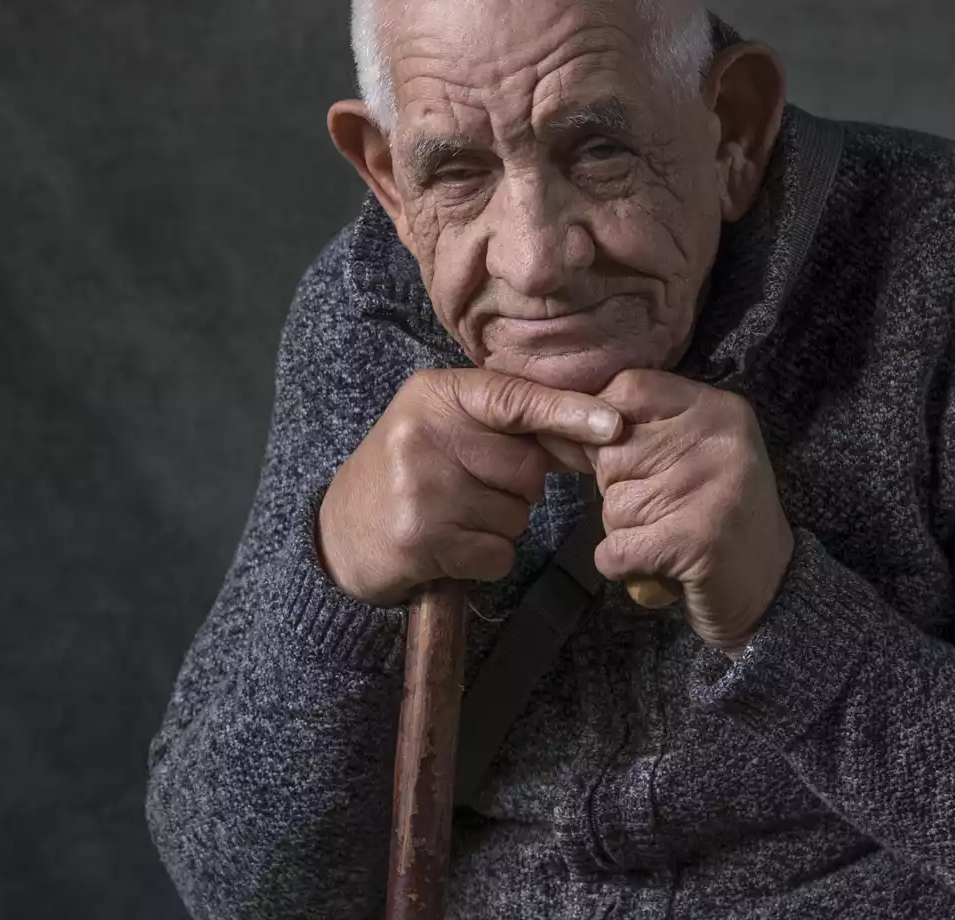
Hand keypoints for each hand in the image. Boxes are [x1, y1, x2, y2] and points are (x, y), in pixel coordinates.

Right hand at [317, 368, 622, 605]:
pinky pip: (498, 553)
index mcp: (434, 394)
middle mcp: (423, 433)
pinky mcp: (421, 538)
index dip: (567, 412)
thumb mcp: (442, 425)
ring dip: (498, 526)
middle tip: (468, 490)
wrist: (341, 533)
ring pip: (517, 515)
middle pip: (527, 467)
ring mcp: (420, 487)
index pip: (514, 398)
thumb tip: (595, 426)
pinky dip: (485, 559)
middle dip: (517, 488)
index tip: (613, 424)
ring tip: (452, 517)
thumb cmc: (410, 474)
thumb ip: (502, 419)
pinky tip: (449, 547)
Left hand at [584, 369, 794, 657]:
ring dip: (625, 533)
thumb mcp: (696, 453)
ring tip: (667, 537)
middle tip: (661, 511)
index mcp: (718, 409)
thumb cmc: (719, 516)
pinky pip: (615, 550)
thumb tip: (559, 423)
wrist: (774, 589)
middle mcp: (718, 440)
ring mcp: (709, 488)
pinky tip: (656, 566)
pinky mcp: (696, 540)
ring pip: (612, 505)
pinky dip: (623, 566)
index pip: (630, 387)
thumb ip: (643, 430)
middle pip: (612, 452)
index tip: (612, 453)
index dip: (601, 422)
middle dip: (619, 490)